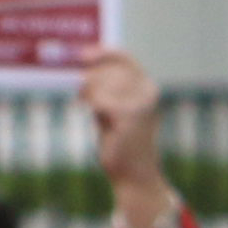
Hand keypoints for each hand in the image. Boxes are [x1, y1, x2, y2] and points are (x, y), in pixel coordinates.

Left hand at [78, 48, 171, 227]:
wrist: (133, 173)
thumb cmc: (120, 141)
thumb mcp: (112, 109)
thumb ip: (103, 90)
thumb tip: (79, 71)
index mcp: (146, 87)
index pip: (125, 59)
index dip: (103, 53)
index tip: (82, 54)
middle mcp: (147, 92)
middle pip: (108, 69)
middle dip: (89, 78)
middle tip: (81, 93)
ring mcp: (140, 103)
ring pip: (102, 82)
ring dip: (89, 92)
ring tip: (88, 105)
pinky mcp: (130, 117)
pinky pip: (101, 100)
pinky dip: (93, 104)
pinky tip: (96, 115)